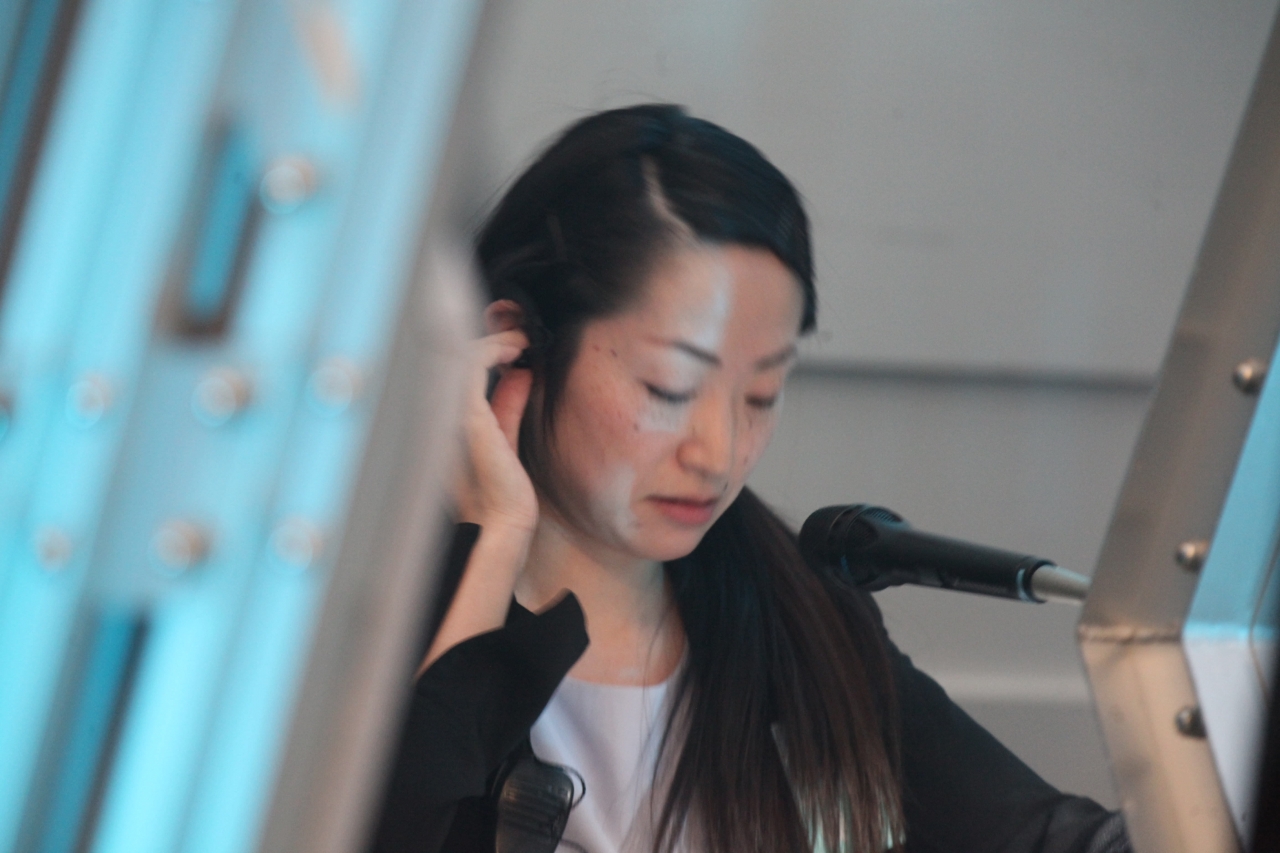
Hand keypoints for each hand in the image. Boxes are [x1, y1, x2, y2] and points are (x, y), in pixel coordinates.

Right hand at [453, 305, 537, 535]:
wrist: (506, 522)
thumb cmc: (504, 489)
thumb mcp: (504, 436)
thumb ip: (507, 404)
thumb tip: (519, 373)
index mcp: (440, 422)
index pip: (449, 371)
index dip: (480, 348)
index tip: (511, 343)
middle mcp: (437, 416)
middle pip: (449, 358)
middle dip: (484, 338)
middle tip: (515, 334)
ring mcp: (446, 415)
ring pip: (457, 355)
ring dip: (491, 341)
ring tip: (518, 340)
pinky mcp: (465, 416)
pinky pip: (470, 366)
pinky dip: (493, 349)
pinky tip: (514, 350)